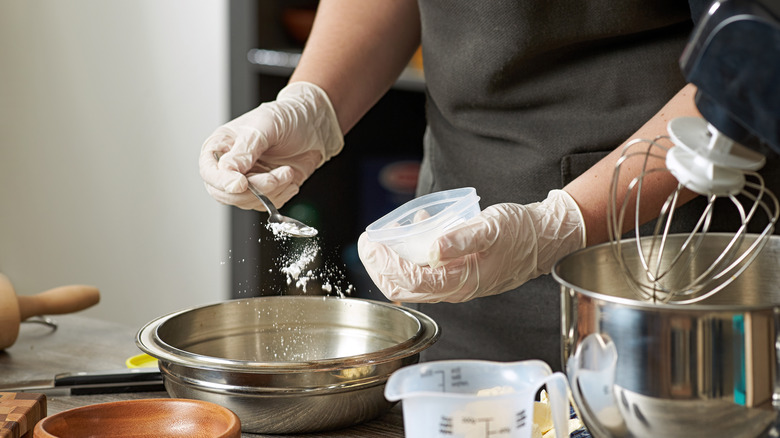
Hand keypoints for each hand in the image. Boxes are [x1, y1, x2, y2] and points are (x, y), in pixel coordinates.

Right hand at [199, 82, 342, 209]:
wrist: (315, 127)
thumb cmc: (288, 118)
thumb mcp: (265, 127)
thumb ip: (245, 150)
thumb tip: (227, 171)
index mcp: (222, 145)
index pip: (209, 171)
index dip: (222, 181)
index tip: (242, 184)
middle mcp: (231, 165)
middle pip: (226, 194)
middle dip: (253, 190)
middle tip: (275, 178)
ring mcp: (248, 180)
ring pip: (247, 202)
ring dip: (272, 192)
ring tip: (287, 171)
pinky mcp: (266, 191)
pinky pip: (266, 205)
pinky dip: (281, 196)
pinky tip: (290, 178)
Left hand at [358, 190, 585, 302]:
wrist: (544, 240)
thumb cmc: (520, 233)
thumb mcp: (491, 228)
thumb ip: (462, 238)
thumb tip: (432, 248)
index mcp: (461, 281)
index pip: (410, 282)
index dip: (384, 265)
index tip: (369, 243)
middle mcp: (455, 288)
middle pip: (404, 288)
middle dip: (379, 267)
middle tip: (367, 243)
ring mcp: (456, 283)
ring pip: (412, 283)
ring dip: (392, 264)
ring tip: (381, 239)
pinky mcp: (459, 274)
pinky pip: (426, 272)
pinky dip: (411, 256)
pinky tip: (416, 229)